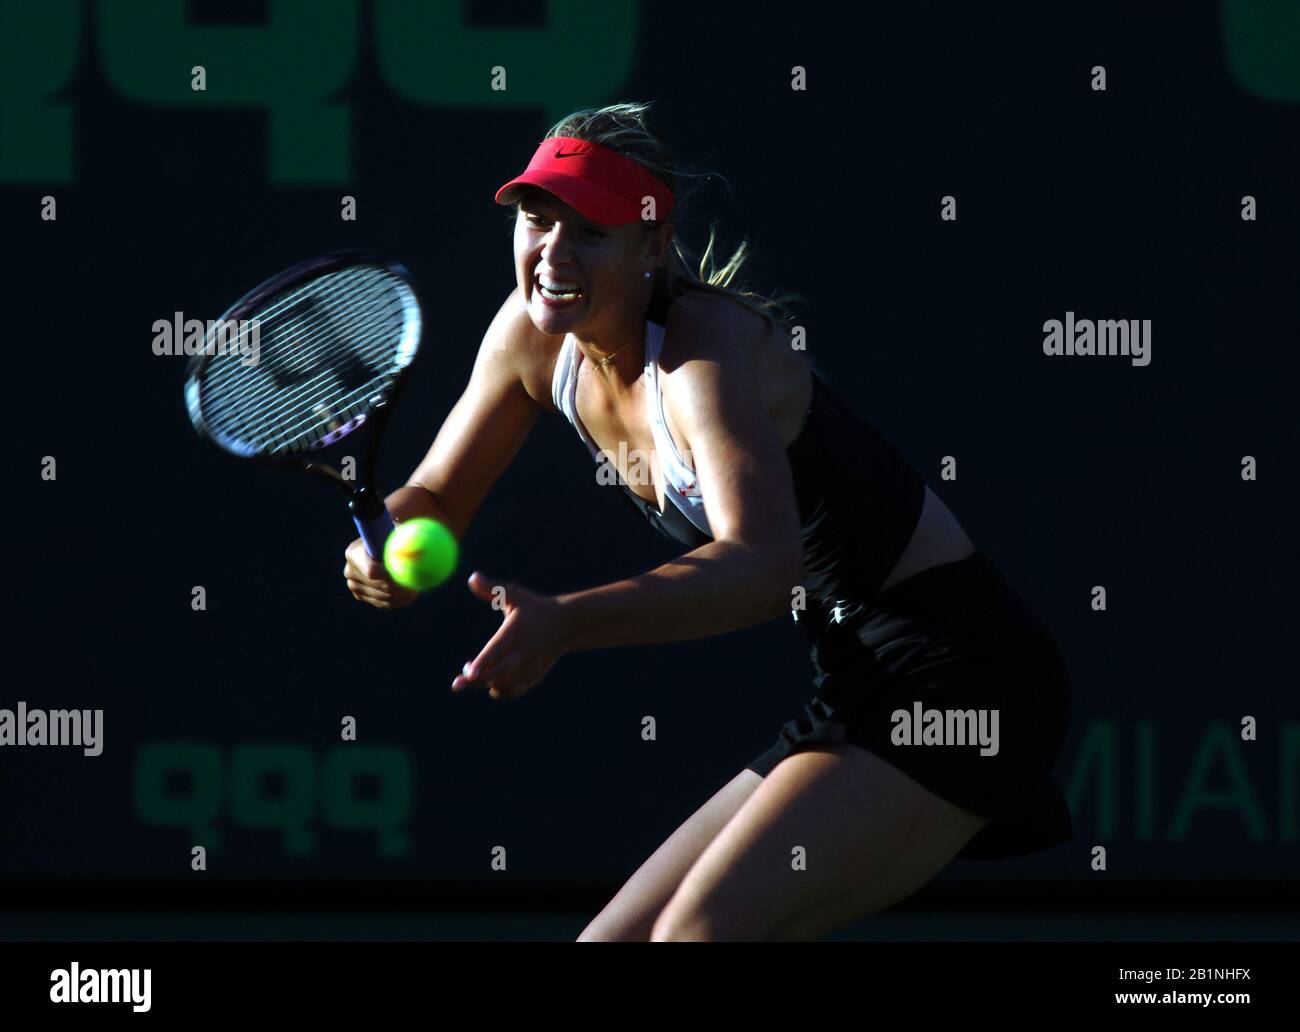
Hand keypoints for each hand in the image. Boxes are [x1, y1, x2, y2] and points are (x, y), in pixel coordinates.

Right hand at [343, 536, 418, 609]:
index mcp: (354, 553)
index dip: (394, 574)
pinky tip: (411, 593)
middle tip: (421, 584)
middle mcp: (350, 571)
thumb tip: (420, 550)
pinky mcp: (362, 596)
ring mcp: (354, 586)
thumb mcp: (400, 531)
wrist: (382, 543)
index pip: (373, 571)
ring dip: (404, 594)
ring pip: (385, 598)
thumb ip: (409, 537)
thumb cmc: (393, 534)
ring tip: (418, 584)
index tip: (413, 573)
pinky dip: (399, 601)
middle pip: (381, 587)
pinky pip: (384, 604)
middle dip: (403, 587)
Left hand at [453, 571, 570, 700]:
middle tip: (457, 683)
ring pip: (504, 684)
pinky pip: (514, 691)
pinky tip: (489, 682)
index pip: (497, 649)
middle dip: (476, 681)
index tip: (467, 672)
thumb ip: (492, 588)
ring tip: (472, 675)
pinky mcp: (534, 676)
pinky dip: (499, 691)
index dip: (482, 663)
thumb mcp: (515, 595)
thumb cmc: (534, 607)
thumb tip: (472, 577)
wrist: (566, 624)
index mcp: (517, 631)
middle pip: (499, 672)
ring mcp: (531, 666)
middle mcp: (525, 651)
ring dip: (485, 684)